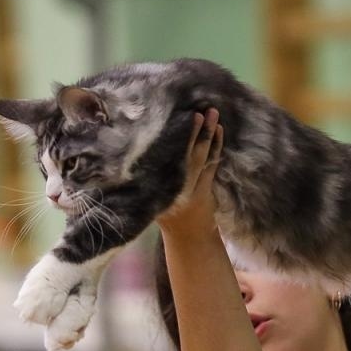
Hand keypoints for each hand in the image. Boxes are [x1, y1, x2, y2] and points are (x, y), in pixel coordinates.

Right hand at [156, 108, 223, 235]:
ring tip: (212, 112)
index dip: (166, 139)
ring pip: (201, 157)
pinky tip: (219, 130)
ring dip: (208, 134)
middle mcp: (177, 188)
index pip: (163, 159)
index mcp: (159, 189)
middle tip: (196, 111)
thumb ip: (146, 179)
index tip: (166, 119)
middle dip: (191, 132)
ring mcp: (194, 189)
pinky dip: (216, 146)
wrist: (189, 239)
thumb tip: (130, 149)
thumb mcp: (150, 200)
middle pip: (185, 155)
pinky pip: (213, 164)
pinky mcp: (207, 189)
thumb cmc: (165, 215)